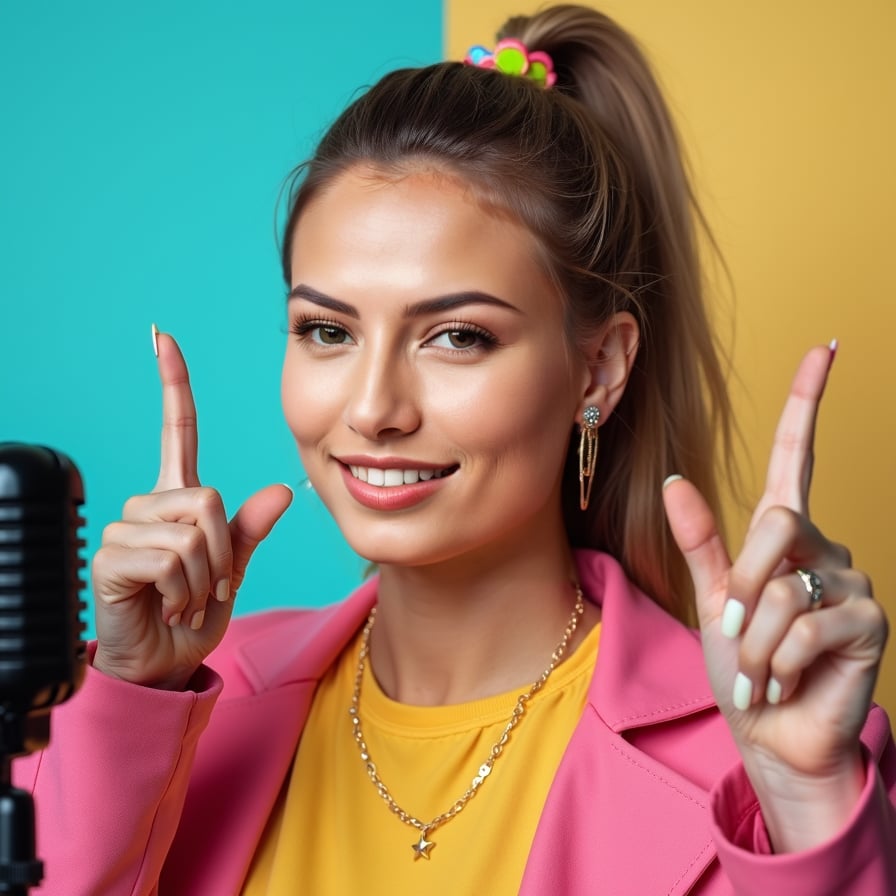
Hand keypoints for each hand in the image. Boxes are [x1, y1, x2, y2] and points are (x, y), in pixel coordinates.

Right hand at [91, 329, 292, 689]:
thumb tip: (282, 490)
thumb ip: (250, 530)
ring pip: (192, 530)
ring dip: (205, 575)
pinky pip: (171, 557)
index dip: (173, 385)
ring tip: (187, 596)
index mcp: (179, 501)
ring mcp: (126, 530)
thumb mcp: (232, 568)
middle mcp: (148, 506)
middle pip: (206, 496)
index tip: (164, 338)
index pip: (176, 431)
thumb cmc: (195, 612)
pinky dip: (184, 589)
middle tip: (210, 584)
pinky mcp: (111, 559)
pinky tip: (169, 605)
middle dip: (222, 550)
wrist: (165, 662)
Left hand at [663, 344, 888, 850]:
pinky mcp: (869, 624)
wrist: (770, 734)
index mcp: (786, 536)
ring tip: (760, 671)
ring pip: (785, 587)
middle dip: (743, 588)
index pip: (800, 455)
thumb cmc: (742, 665)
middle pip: (777, 524)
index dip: (807, 401)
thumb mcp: (713, 599)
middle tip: (738, 634)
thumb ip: (700, 543)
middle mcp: (825, 548)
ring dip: (754, 642)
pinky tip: (785, 682)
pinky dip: (777, 662)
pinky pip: (805, 626)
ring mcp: (853, 585)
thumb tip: (676, 481)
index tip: (824, 346)